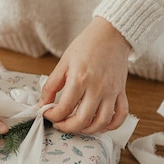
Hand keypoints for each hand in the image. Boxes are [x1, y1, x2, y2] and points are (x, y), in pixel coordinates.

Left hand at [40, 17, 130, 133]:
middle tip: (59, 123)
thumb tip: (43, 103)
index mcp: (80, 79)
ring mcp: (111, 91)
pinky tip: (100, 125)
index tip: (47, 113)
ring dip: (88, 130)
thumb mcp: (64, 62)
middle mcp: (98, 88)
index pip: (64, 108)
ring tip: (77, 126)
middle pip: (83, 120)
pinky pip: (121, 115)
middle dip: (67, 127)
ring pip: (102, 122)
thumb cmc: (87, 45)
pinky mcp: (121, 92)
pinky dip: (111, 125)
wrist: (111, 34)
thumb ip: (51, 85)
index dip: (52, 115)